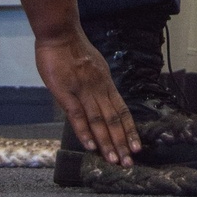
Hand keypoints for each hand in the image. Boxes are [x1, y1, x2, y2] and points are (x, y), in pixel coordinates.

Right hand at [35, 31, 141, 165]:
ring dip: (107, 142)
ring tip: (114, 160)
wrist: (59, 33)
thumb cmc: (72, 48)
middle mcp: (99, 89)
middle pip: (114, 119)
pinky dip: (85, 132)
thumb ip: (97, 83)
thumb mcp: (93, 65)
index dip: (130, 130)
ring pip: (99, 120)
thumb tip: (101, 97)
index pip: (122, 111)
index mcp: (105, 83)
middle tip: (128, 162)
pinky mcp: (66, 92)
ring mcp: (83, 91)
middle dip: (122, 142)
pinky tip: (91, 146)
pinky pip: (78, 115)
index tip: (136, 147)